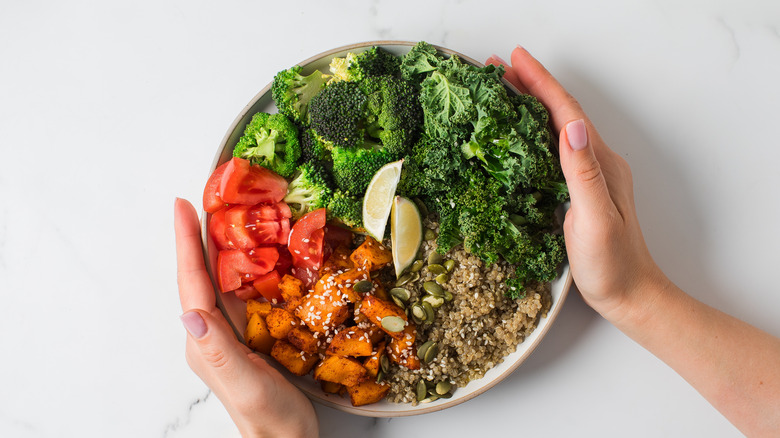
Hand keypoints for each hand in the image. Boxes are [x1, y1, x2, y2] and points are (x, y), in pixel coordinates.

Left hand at [174, 198, 317, 437]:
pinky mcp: (249, 336)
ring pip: (220, 281)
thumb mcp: (246, 385)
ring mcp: (230, 334)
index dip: (186, 243)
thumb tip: (190, 313)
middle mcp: (212, 333)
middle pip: (200, 275)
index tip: (182, 206)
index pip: (192, 283)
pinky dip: (244, 266)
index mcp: (205, 341)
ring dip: (218, 246)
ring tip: (224, 214)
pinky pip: (241, 292)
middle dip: (196, 236)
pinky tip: (256, 254)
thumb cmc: (270, 420)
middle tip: (204, 198)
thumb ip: (219, 352)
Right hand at [486, 48, 667, 320]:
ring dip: (531, 104)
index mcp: (601, 163)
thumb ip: (584, 174)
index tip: (515, 60)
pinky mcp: (580, 189)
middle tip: (498, 68)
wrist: (630, 295)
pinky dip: (533, 131)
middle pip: (561, 113)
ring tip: (503, 89)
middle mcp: (596, 162)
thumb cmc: (613, 265)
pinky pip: (553, 148)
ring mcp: (589, 175)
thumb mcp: (596, 220)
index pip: (567, 113)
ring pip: (556, 128)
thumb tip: (571, 127)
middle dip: (531, 85)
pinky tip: (518, 132)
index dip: (541, 83)